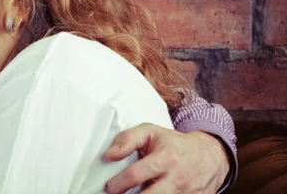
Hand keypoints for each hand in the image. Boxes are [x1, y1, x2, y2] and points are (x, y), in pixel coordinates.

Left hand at [105, 123, 229, 193]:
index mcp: (166, 158)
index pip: (136, 175)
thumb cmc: (174, 144)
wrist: (210, 156)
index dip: (118, 183)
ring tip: (134, 193)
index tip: (109, 187)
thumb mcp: (150, 132)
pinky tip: (150, 193)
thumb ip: (127, 139)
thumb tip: (109, 155)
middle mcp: (177, 179)